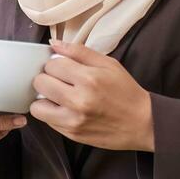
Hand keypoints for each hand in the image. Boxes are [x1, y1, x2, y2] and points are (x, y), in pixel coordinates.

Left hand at [31, 39, 154, 151]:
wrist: (142, 123)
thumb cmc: (126, 92)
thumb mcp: (109, 64)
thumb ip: (79, 52)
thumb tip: (54, 44)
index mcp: (89, 78)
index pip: (52, 64)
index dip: (55, 63)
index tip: (63, 67)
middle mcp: (79, 100)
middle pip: (40, 83)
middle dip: (47, 78)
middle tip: (59, 80)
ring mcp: (73, 120)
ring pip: (37, 106)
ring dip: (44, 98)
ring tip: (57, 96)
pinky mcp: (72, 134)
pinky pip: (47, 121)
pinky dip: (51, 113)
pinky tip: (64, 108)